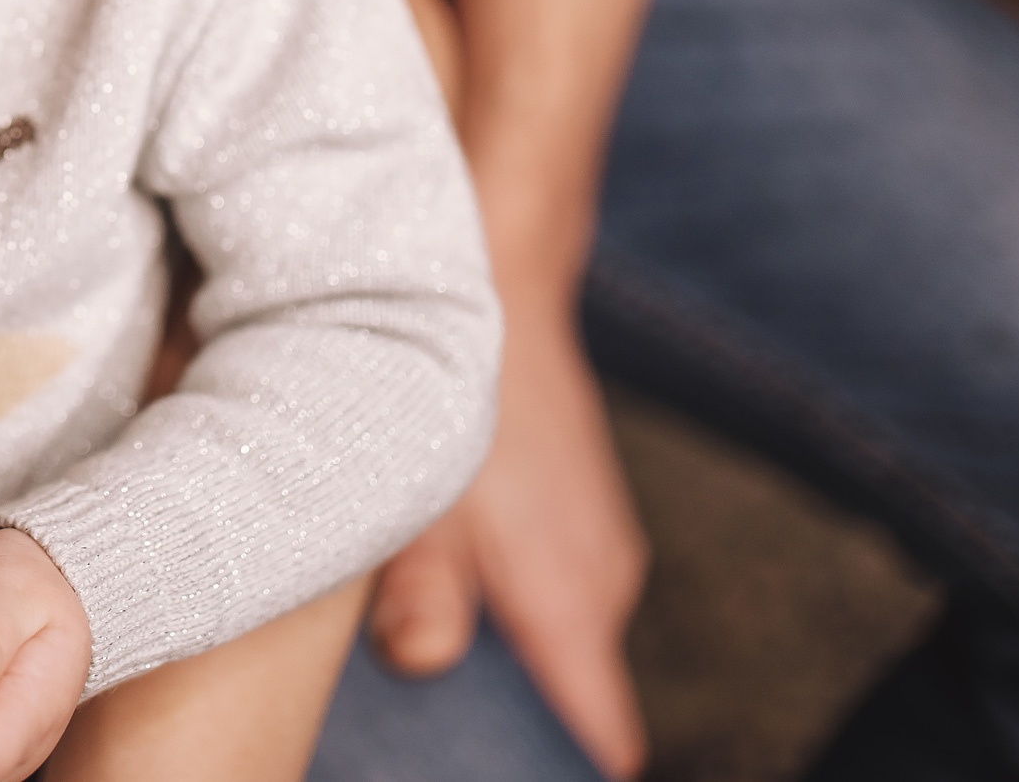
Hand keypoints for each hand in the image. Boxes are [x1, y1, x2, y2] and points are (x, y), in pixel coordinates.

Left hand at [368, 284, 648, 777]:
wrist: (500, 286)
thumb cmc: (451, 390)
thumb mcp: (416, 488)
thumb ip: (421, 586)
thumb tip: (426, 660)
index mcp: (572, 603)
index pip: (601, 740)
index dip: (555, 770)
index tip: (492, 776)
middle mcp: (602, 591)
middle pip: (570, 703)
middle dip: (505, 720)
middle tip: (426, 722)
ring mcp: (598, 557)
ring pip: (557, 648)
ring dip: (503, 658)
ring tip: (422, 645)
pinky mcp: (582, 529)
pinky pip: (552, 600)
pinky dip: (507, 607)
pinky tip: (444, 577)